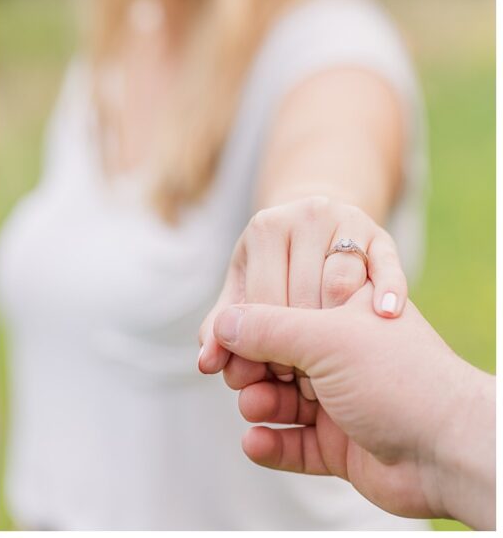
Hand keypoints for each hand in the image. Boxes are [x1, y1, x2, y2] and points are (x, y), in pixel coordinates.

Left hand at [198, 196, 407, 398]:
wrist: (326, 237)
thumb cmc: (281, 284)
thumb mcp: (251, 300)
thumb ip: (226, 333)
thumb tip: (206, 363)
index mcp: (264, 228)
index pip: (261, 300)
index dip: (265, 346)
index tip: (273, 376)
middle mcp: (305, 214)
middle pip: (300, 296)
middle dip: (300, 345)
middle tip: (303, 380)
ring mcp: (347, 221)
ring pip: (340, 282)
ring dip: (338, 326)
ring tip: (333, 360)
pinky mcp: (383, 236)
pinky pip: (386, 266)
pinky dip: (388, 289)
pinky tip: (385, 314)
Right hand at [208, 286, 494, 529]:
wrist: (451, 452)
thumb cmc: (399, 378)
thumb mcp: (325, 337)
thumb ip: (266, 327)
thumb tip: (221, 325)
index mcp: (345, 314)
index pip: (283, 305)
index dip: (249, 321)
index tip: (221, 336)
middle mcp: (342, 356)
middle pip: (274, 355)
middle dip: (249, 365)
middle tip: (236, 374)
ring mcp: (340, 402)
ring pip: (278, 399)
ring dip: (259, 402)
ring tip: (253, 407)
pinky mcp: (337, 446)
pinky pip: (291, 443)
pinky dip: (270, 442)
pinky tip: (255, 441)